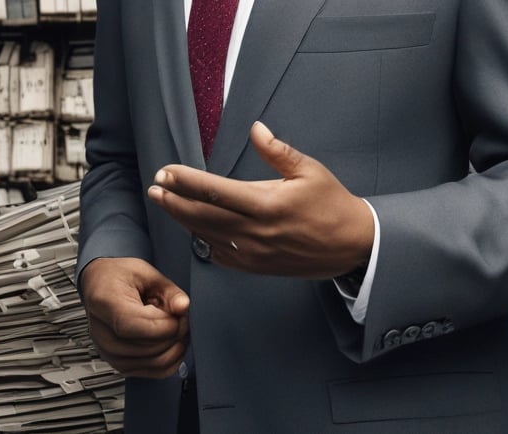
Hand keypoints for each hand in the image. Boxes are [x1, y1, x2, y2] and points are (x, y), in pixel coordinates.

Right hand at [80, 257, 189, 378]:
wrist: (101, 285)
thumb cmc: (119, 277)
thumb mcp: (146, 273)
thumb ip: (169, 291)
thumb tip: (183, 307)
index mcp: (105, 302)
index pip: (133, 325)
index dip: (163, 325)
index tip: (179, 316)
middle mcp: (101, 332)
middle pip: (145, 347)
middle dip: (173, 335)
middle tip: (182, 319)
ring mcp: (108, 351)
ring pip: (152, 363)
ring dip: (174, 348)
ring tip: (176, 329)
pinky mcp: (119, 364)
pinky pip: (152, 373)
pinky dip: (170, 361)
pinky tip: (171, 343)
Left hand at [147, 121, 374, 278]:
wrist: (352, 246)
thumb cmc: (332, 204)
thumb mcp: (310, 170)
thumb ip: (277, 151)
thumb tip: (255, 129)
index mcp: (267, 204)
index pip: (214, 190)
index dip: (185, 181)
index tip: (166, 172)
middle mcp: (256, 231)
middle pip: (201, 216)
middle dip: (174, 201)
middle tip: (155, 188)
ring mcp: (254, 253)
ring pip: (206, 236)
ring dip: (182, 219)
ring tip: (165, 204)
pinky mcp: (256, 267)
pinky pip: (220, 255)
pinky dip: (202, 240)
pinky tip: (193, 228)